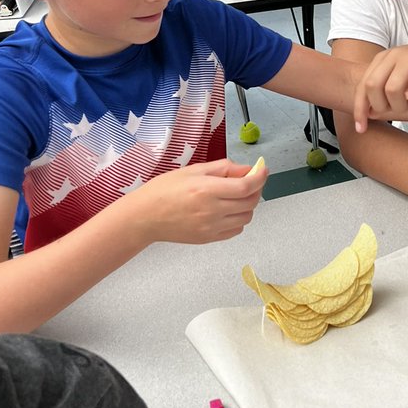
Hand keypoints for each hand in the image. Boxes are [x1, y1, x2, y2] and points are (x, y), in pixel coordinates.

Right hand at [131, 159, 266, 244]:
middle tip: (250, 181)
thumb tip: (247, 169)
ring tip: (237, 196)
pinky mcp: (209, 238)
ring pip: (246, 217)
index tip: (263, 170)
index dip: (260, 177)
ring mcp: (211, 227)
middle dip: (256, 189)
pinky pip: (235, 230)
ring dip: (248, 205)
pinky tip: (228, 210)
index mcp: (207, 190)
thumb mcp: (193, 170)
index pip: (246, 186)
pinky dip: (239, 219)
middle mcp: (212, 210)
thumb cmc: (164, 189)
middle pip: (250, 202)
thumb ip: (223, 168)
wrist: (145, 217)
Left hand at [354, 37, 407, 119]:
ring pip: (392, 89)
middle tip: (398, 109)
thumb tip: (368, 114)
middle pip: (373, 87)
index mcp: (383, 59)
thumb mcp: (400, 76)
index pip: (362, 86)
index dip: (360, 110)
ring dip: (401, 105)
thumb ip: (383, 91)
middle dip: (382, 107)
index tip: (362, 129)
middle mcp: (393, 55)